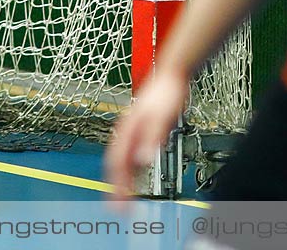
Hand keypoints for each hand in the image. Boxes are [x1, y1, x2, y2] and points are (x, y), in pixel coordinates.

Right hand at [104, 69, 188, 201]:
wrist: (172, 75)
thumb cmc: (166, 94)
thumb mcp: (162, 117)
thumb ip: (152, 138)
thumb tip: (142, 160)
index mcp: (127, 131)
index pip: (117, 164)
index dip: (116, 186)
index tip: (118, 205)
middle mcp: (125, 133)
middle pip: (115, 165)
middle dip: (114, 189)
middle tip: (118, 211)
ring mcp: (131, 132)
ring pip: (122, 162)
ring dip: (121, 182)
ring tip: (124, 201)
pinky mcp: (139, 132)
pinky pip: (130, 156)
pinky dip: (130, 171)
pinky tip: (136, 178)